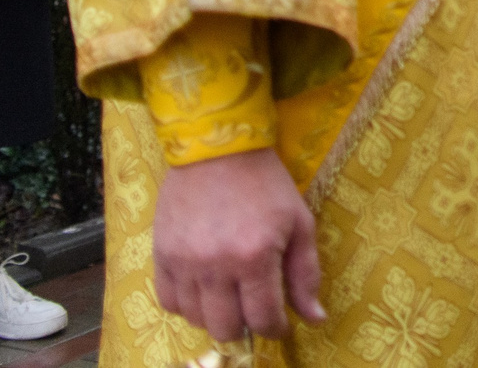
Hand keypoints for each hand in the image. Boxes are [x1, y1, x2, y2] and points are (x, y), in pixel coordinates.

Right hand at [152, 146, 325, 341]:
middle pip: (226, 328)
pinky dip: (186, 305)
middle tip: (253, 307)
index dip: (275, 329)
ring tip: (229, 296)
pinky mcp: (161, 254)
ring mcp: (184, 261)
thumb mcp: (299, 222)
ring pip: (196, 319)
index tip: (279, 324)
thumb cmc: (265, 183)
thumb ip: (306, 274)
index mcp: (256, 256)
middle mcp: (216, 265)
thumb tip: (315, 319)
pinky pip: (168, 301)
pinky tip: (202, 289)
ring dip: (216, 315)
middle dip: (246, 325)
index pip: (263, 319)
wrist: (218, 147)